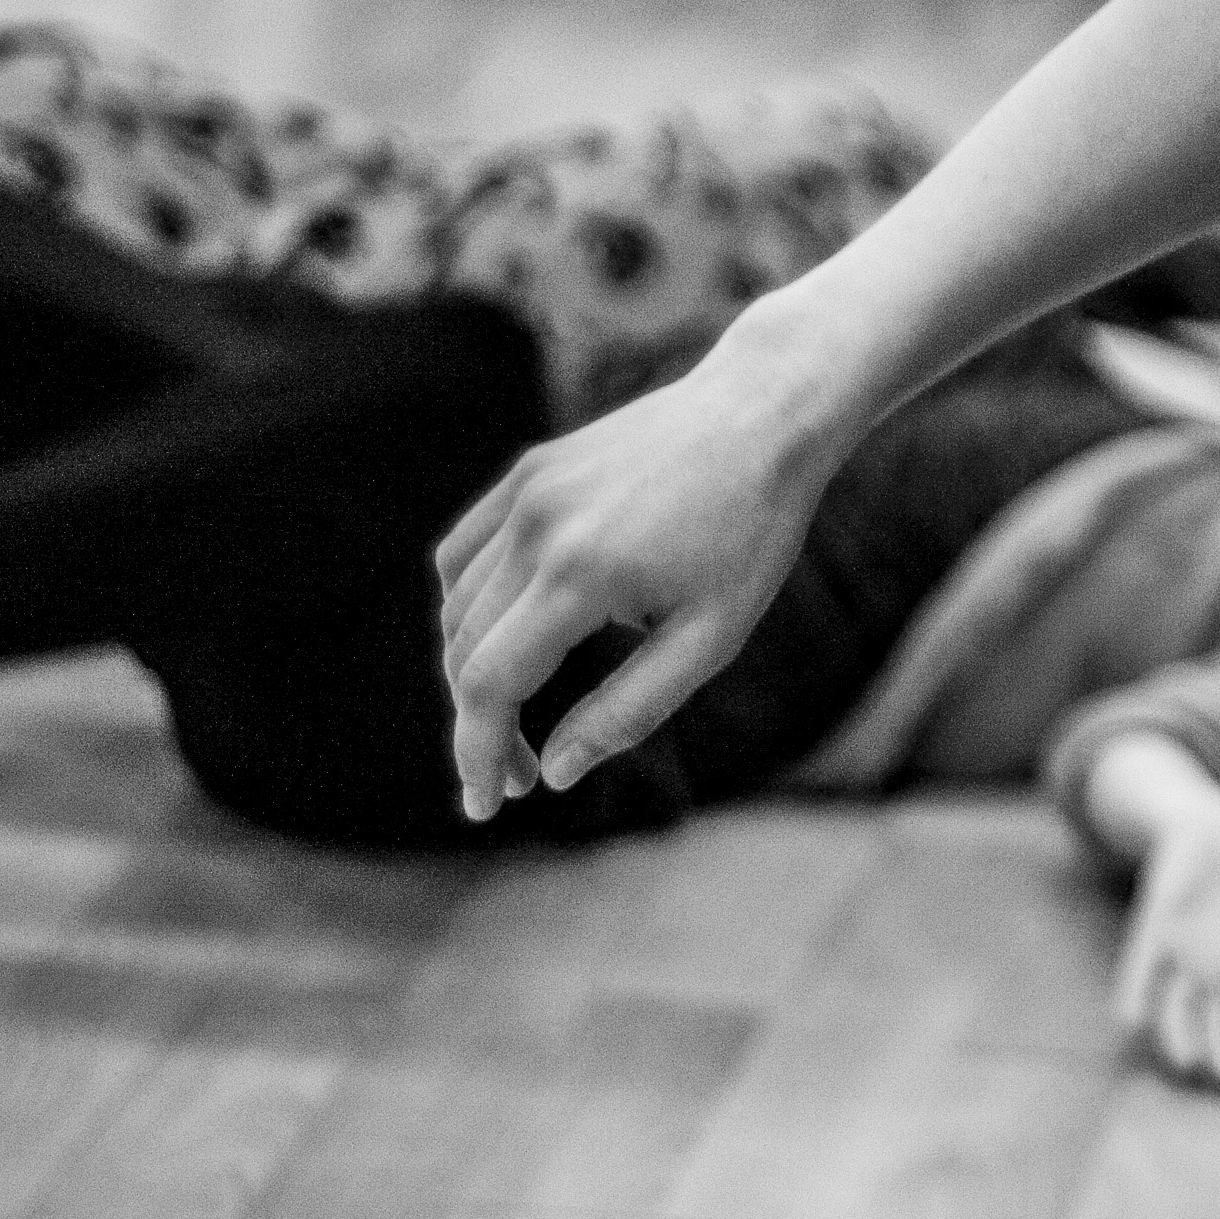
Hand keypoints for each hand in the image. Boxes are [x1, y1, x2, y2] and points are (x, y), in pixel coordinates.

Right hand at [434, 352, 839, 818]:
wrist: (762, 413)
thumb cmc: (753, 532)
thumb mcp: (711, 637)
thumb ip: (628, 710)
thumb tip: (555, 772)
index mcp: (581, 573)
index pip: (488, 684)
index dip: (476, 753)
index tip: (487, 805)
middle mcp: (536, 527)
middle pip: (464, 652)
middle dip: (481, 725)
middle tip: (521, 775)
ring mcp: (525, 491)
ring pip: (457, 606)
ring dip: (471, 671)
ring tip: (517, 717)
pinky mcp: (528, 471)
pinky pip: (465, 553)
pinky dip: (466, 607)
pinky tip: (502, 640)